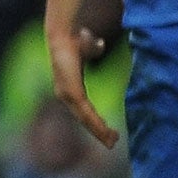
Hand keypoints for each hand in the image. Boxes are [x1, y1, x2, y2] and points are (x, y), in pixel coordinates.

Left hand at [47, 21, 118, 148]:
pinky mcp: (72, 93)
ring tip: (112, 142)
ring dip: (99, 132)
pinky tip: (106, 133)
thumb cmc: (76, 40)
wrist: (67, 34)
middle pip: (84, 119)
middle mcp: (65, 94)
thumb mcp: (89, 49)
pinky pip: (86, 113)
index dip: (94, 122)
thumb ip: (94, 49)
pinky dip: (97, 124)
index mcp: (70, 87)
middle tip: (112, 143)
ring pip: (85, 119)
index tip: (108, 132)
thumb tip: (98, 45)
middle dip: (98, 132)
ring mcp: (67, 95)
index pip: (82, 110)